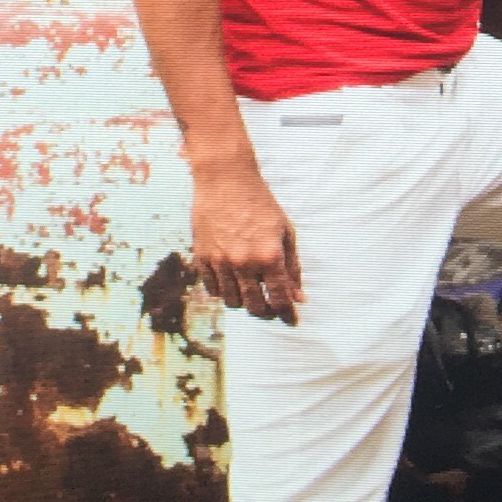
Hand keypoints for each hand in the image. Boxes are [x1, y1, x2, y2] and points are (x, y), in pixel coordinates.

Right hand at [191, 159, 305, 324]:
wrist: (225, 179)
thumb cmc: (261, 203)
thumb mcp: (285, 232)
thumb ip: (293, 268)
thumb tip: (299, 298)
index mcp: (269, 256)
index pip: (280, 299)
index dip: (288, 315)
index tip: (292, 321)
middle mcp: (244, 262)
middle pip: (256, 308)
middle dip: (267, 313)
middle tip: (272, 308)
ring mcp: (220, 261)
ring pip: (233, 302)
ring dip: (245, 303)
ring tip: (252, 291)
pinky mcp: (202, 257)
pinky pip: (213, 289)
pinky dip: (224, 291)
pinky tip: (233, 281)